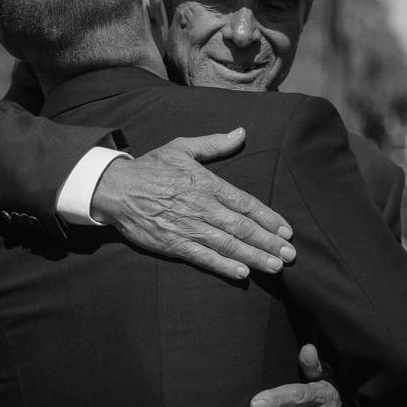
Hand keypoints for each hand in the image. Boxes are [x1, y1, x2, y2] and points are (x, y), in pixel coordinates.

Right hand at [91, 128, 294, 279]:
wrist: (115, 188)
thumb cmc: (151, 168)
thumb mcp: (182, 148)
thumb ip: (214, 144)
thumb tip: (241, 132)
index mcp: (206, 183)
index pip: (244, 203)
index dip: (268, 217)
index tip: (287, 229)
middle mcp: (201, 207)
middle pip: (241, 227)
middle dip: (269, 241)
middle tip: (291, 254)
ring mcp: (187, 227)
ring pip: (227, 245)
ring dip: (254, 256)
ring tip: (276, 266)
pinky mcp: (173, 243)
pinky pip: (203, 257)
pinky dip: (224, 266)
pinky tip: (242, 274)